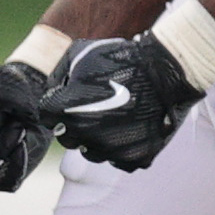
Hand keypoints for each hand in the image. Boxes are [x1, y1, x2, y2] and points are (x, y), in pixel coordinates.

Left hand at [37, 35, 202, 171]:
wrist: (167, 70)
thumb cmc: (123, 59)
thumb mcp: (82, 53)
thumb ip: (58, 73)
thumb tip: (50, 89)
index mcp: (65, 109)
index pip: (47, 115)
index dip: (57, 104)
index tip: (71, 97)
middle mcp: (84, 133)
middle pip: (68, 137)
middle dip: (75, 124)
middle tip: (94, 108)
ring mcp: (110, 149)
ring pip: (93, 152)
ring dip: (98, 139)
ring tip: (115, 118)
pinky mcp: (135, 158)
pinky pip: (120, 160)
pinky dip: (124, 149)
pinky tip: (132, 129)